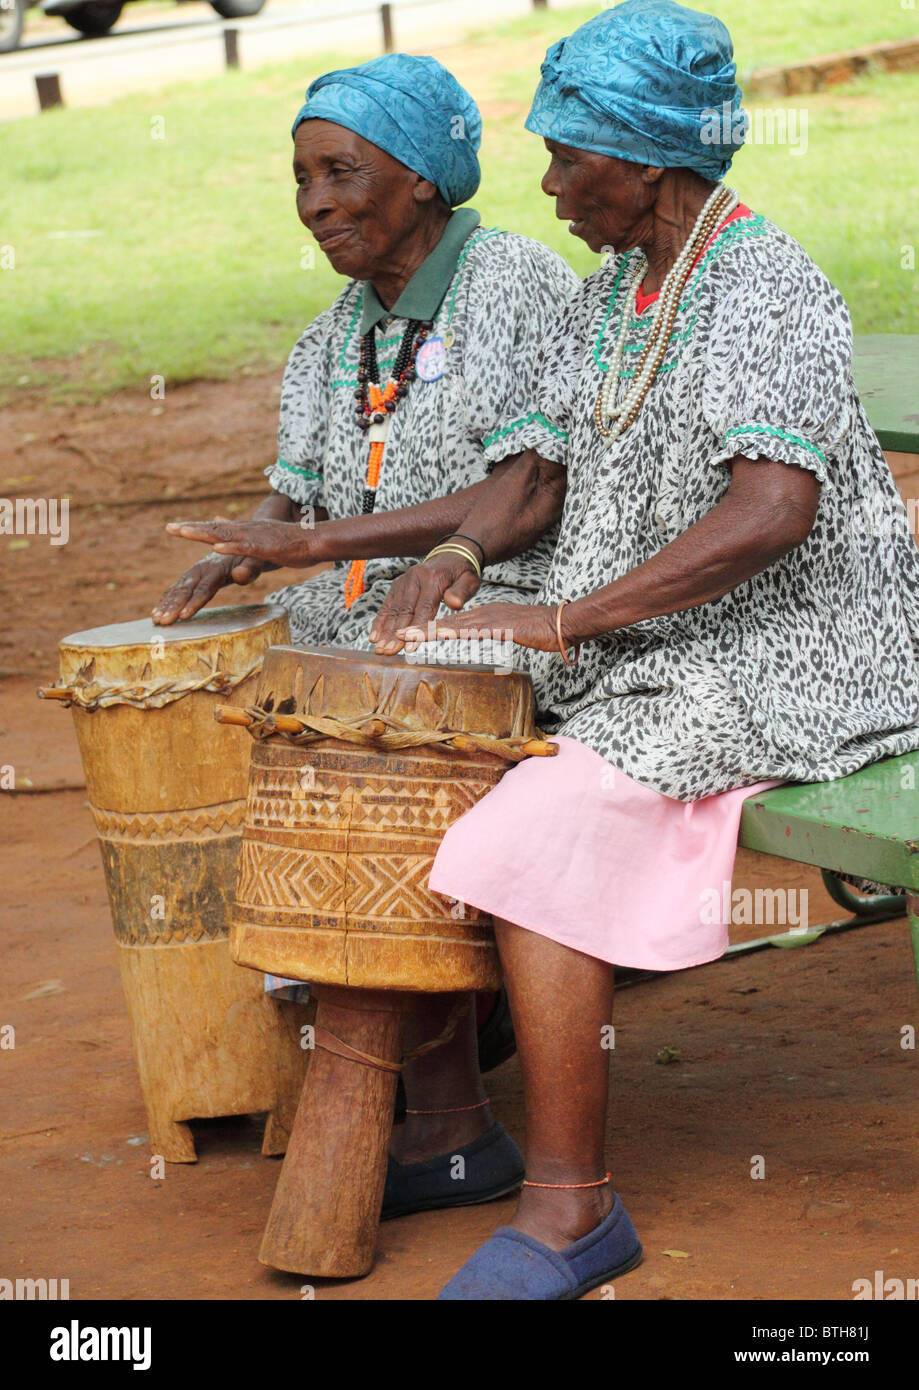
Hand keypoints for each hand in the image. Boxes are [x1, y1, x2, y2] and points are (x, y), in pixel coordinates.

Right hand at [151, 550, 264, 624]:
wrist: (242, 541)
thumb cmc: (252, 557)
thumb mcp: (255, 562)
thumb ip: (249, 570)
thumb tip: (239, 575)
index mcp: (218, 567)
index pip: (205, 587)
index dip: (194, 601)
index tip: (184, 615)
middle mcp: (202, 569)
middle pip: (186, 589)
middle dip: (174, 606)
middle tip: (163, 621)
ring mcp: (195, 572)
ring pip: (178, 589)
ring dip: (166, 604)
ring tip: (155, 619)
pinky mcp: (192, 576)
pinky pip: (176, 588)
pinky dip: (165, 600)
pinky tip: (156, 612)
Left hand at [163, 515, 318, 568]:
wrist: (315, 539)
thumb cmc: (290, 542)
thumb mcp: (261, 537)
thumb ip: (241, 532)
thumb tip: (221, 522)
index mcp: (244, 531)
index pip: (214, 529)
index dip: (193, 528)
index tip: (171, 528)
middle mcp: (247, 530)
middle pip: (214, 529)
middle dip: (191, 529)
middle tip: (169, 528)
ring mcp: (256, 538)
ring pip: (226, 535)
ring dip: (205, 534)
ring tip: (185, 533)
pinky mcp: (268, 547)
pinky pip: (247, 547)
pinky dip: (232, 547)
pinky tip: (217, 547)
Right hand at [370, 553, 481, 653]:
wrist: (450, 556)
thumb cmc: (461, 573)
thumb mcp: (469, 580)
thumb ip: (461, 592)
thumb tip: (454, 604)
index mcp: (432, 579)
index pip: (423, 608)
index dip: (415, 629)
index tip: (409, 647)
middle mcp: (414, 579)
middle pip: (404, 611)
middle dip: (395, 634)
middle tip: (388, 652)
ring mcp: (403, 582)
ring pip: (393, 610)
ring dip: (384, 631)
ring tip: (379, 649)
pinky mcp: (397, 586)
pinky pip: (387, 606)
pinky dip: (380, 622)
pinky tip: (374, 636)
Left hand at [401, 601, 559, 654]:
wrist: (564, 624)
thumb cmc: (543, 630)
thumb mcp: (512, 632)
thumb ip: (497, 633)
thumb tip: (487, 637)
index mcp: (485, 614)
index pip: (450, 622)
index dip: (427, 628)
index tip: (407, 634)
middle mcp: (484, 613)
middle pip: (445, 621)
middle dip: (419, 629)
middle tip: (395, 635)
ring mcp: (492, 618)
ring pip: (453, 625)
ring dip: (428, 631)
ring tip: (404, 636)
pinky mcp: (501, 626)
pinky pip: (473, 630)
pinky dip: (454, 632)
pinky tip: (438, 634)